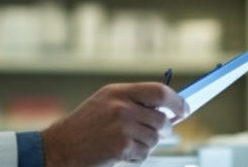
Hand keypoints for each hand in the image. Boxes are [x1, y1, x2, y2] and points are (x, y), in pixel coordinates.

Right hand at [40, 82, 188, 166]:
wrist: (61, 146)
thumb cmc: (85, 126)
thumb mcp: (106, 102)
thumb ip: (135, 101)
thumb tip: (171, 110)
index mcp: (118, 91)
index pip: (159, 91)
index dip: (177, 101)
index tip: (185, 109)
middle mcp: (121, 106)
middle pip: (162, 118)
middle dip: (164, 129)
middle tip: (157, 132)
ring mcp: (122, 127)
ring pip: (155, 138)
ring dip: (148, 144)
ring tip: (129, 142)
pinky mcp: (121, 147)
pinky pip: (145, 153)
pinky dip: (138, 156)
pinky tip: (122, 151)